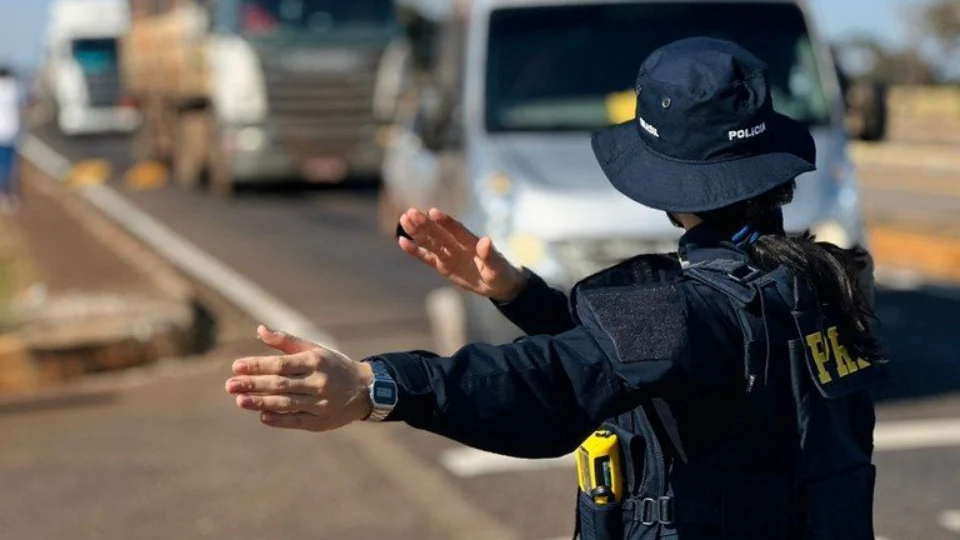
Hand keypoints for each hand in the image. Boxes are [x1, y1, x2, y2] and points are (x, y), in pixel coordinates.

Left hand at [225, 326, 373, 431]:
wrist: (366, 390)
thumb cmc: (333, 366)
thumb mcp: (314, 349)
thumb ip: (286, 341)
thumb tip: (259, 329)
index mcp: (315, 361)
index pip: (281, 364)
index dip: (258, 365)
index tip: (236, 366)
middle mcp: (318, 382)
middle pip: (281, 384)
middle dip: (254, 384)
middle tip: (230, 385)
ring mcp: (320, 403)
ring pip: (286, 403)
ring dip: (261, 402)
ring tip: (240, 401)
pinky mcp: (321, 421)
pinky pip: (297, 421)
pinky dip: (279, 419)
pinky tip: (262, 416)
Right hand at [398, 208, 528, 301]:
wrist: (498, 283)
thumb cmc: (501, 272)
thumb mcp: (498, 267)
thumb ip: (491, 255)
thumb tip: (486, 241)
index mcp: (471, 243)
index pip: (457, 230)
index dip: (445, 222)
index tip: (433, 212)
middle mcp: (458, 245)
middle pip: (439, 233)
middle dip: (425, 224)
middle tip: (410, 213)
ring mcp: (449, 254)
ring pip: (430, 242)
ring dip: (417, 232)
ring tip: (403, 220)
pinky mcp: (443, 265)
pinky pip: (427, 257)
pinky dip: (415, 250)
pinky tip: (402, 241)